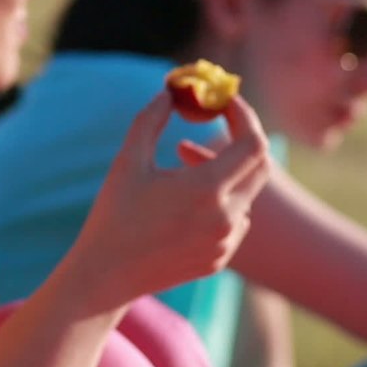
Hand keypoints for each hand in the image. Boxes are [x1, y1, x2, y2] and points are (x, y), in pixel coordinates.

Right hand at [69, 91, 270, 309]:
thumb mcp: (128, 160)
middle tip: (220, 121)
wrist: (106, 276)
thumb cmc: (113, 214)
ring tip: (182, 160)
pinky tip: (184, 202)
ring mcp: (226, 241)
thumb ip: (151, 120)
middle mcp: (226, 217)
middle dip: (242, 137)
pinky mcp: (220, 258)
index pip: (253, 141)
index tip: (223, 101)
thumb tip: (169, 91)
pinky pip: (235, 219)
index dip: (243, 115)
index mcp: (206, 189)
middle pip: (260, 165)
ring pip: (245, 192)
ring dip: (224, 170)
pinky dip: (219, 200)